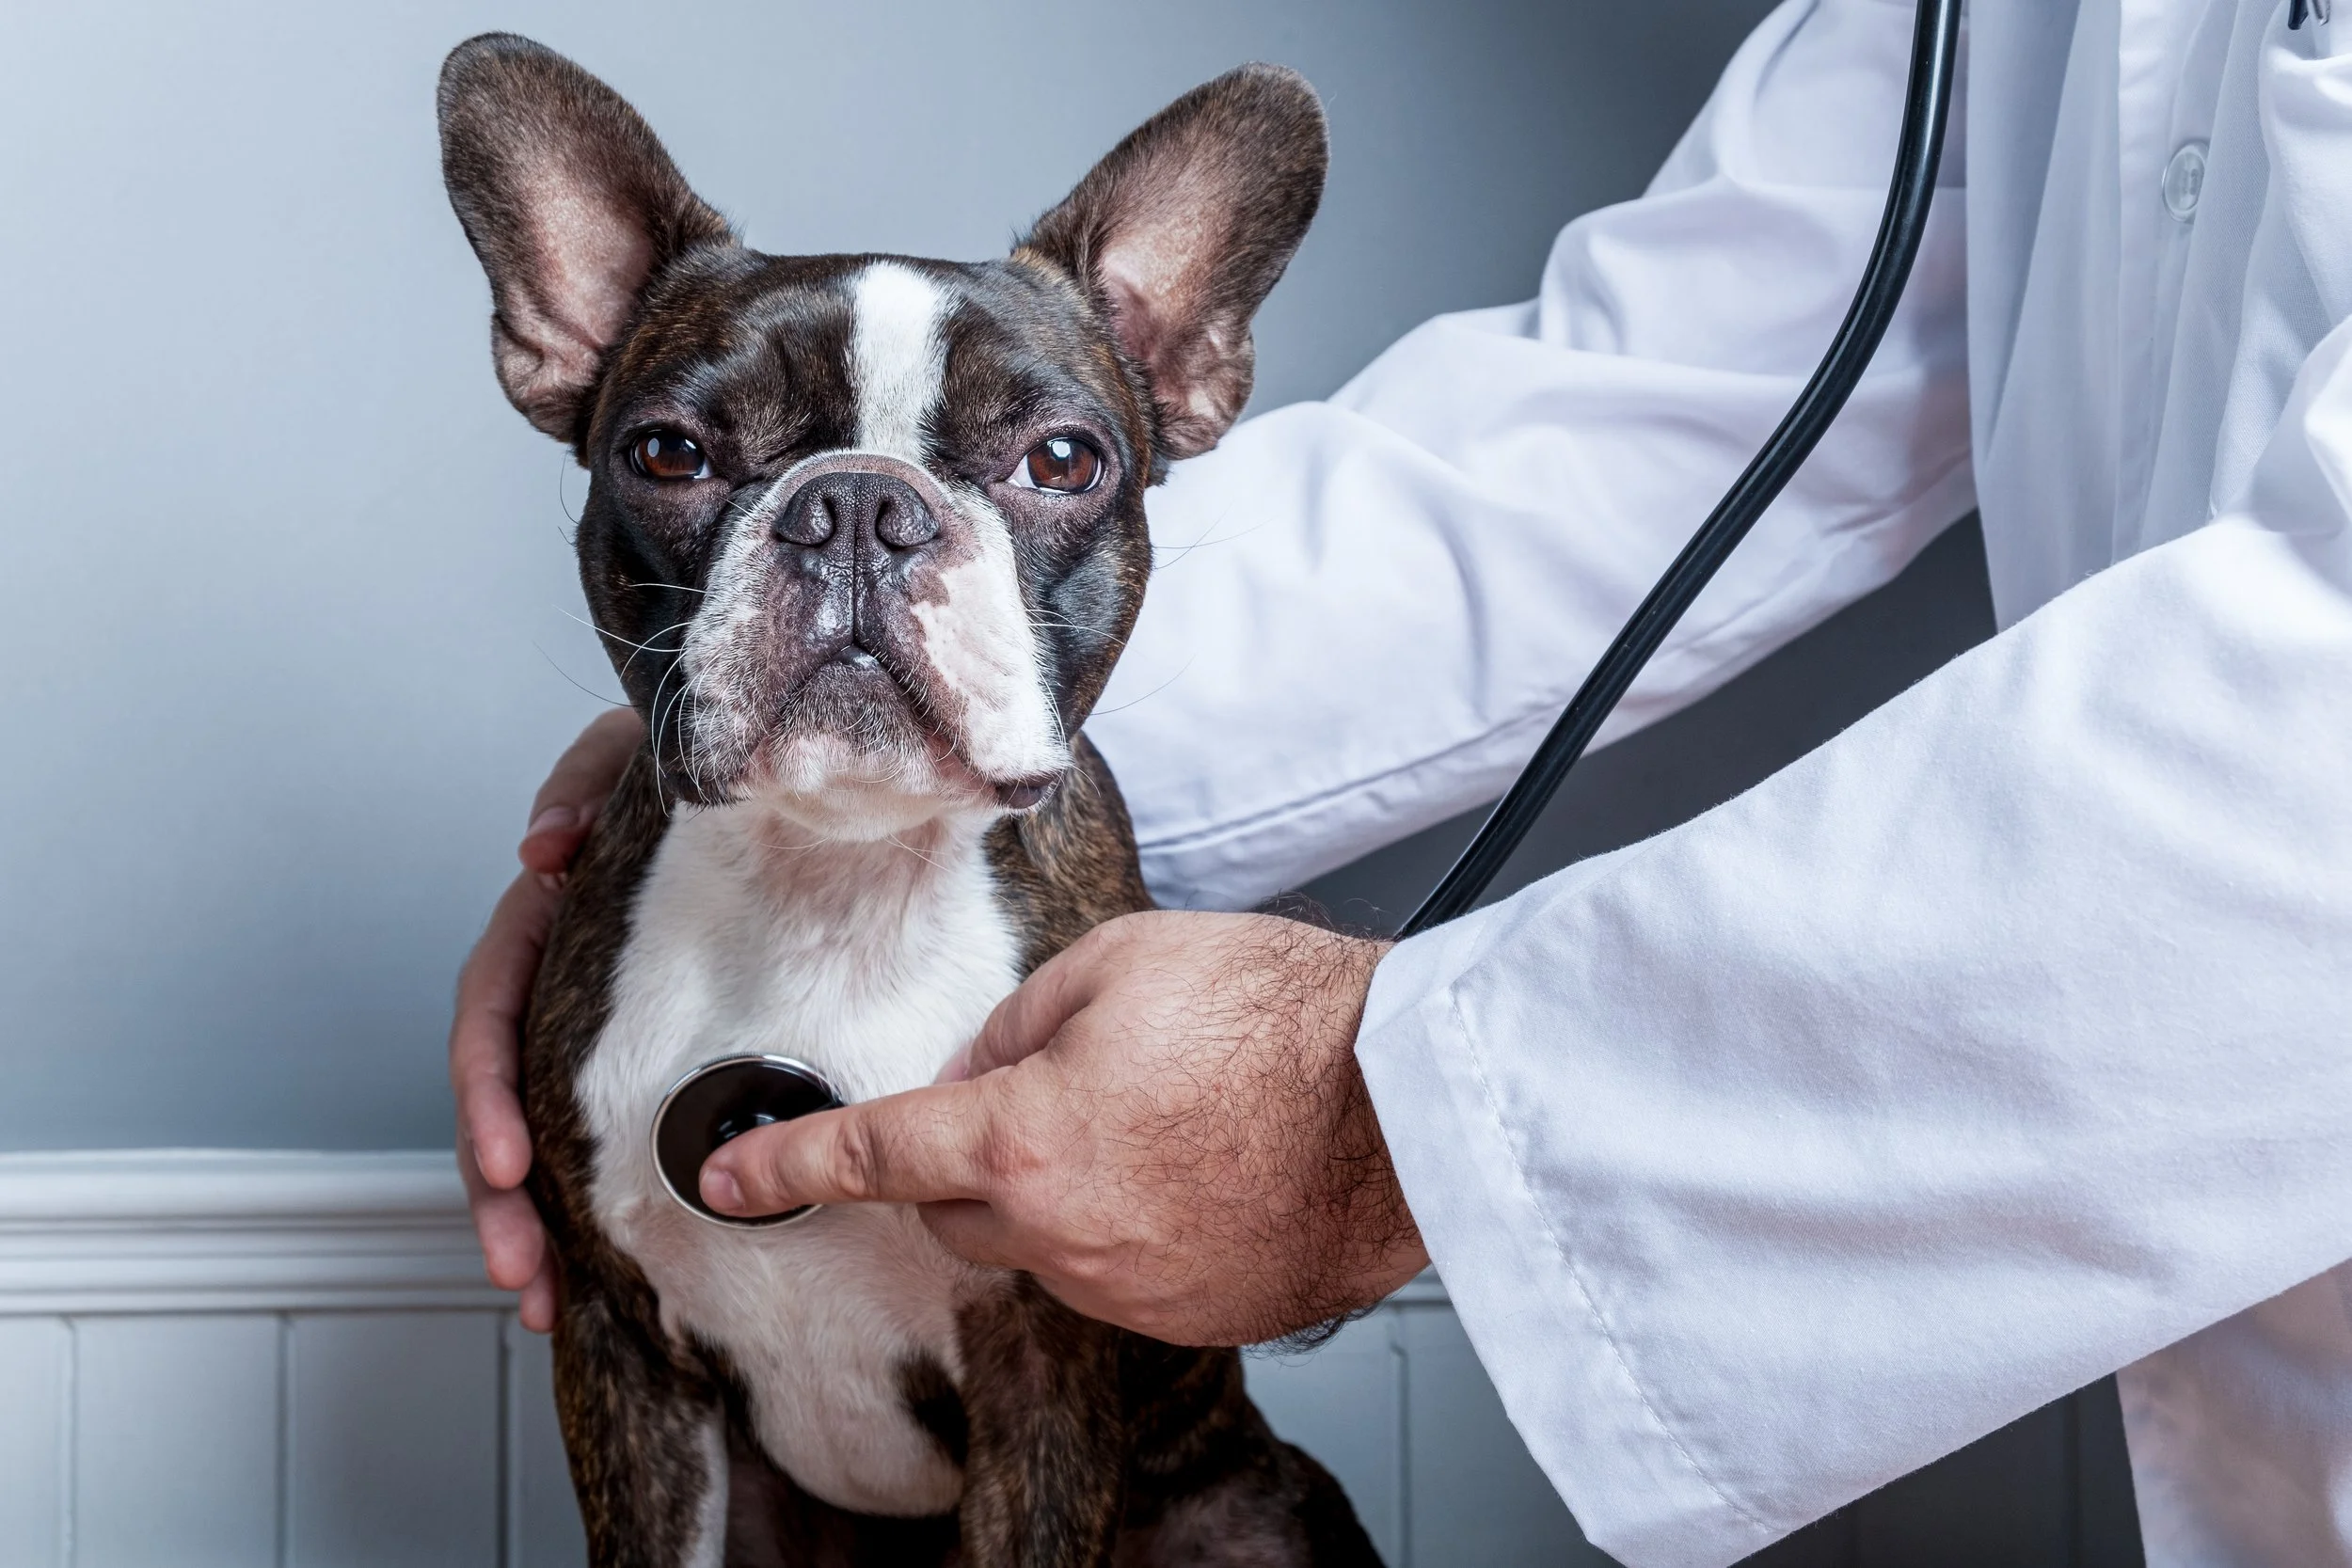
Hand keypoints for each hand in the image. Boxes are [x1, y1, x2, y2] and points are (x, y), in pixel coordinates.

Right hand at [451, 708, 641, 1330]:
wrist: (779, 775)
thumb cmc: (700, 770)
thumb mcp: (635, 755)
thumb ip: (583, 782)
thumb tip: (542, 850)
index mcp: (543, 918)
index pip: (492, 1008)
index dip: (487, 1090)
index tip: (510, 1163)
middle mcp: (554, 980)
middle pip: (498, 1099)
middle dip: (495, 1194)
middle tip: (520, 1266)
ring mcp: (589, 1025)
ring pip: (533, 1134)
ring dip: (524, 1223)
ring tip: (539, 1296)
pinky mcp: (638, 1058)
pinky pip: (595, 1136)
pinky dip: (581, 1207)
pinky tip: (585, 1271)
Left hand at [700, 911, 1429, 1345]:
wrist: (1405, 1102)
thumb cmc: (1282, 1020)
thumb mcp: (1120, 963)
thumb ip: (1017, 1021)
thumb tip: (981, 1067)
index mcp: (1023, 1139)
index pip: (873, 1153)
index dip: (786, 1163)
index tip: (728, 1175)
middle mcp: (1063, 1234)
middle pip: (958, 1209)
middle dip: (976, 1156)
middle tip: (1059, 1086)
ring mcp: (1128, 1289)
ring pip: (1045, 1242)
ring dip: (1064, 1189)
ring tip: (1163, 1118)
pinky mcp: (1190, 1317)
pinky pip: (1120, 1273)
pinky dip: (1133, 1228)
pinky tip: (1199, 1168)